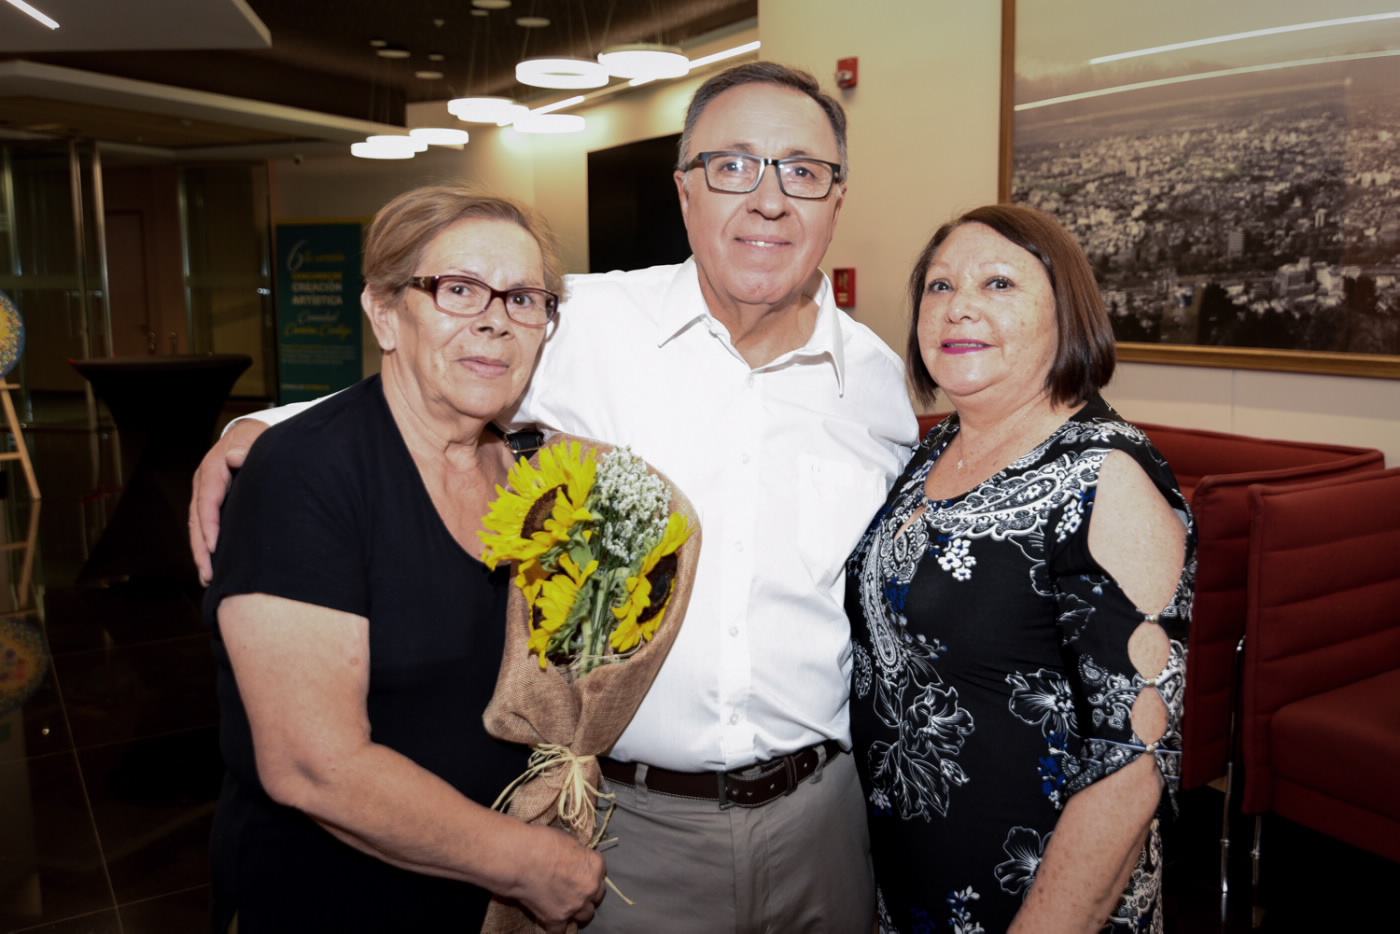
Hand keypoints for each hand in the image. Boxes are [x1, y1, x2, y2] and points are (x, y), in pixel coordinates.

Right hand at [190, 418, 268, 584]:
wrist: (252, 435)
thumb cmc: (257, 439)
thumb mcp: (254, 438)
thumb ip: (247, 448)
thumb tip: (235, 456)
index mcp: (212, 469)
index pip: (207, 500)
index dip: (209, 525)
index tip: (213, 548)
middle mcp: (203, 483)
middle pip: (197, 519)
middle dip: (200, 549)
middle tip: (208, 576)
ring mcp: (204, 493)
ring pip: (198, 527)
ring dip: (201, 553)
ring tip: (207, 579)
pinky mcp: (211, 502)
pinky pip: (205, 527)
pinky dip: (207, 547)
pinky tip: (214, 567)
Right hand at [512, 826, 606, 932]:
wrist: (520, 859)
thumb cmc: (542, 843)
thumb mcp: (568, 841)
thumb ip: (578, 855)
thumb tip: (576, 860)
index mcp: (595, 865)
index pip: (600, 873)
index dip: (588, 873)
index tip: (578, 873)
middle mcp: (590, 887)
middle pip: (596, 896)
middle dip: (587, 893)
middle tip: (573, 889)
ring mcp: (574, 905)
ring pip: (586, 915)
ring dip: (577, 910)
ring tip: (565, 905)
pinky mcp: (556, 919)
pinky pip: (560, 930)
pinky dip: (555, 926)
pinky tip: (549, 919)